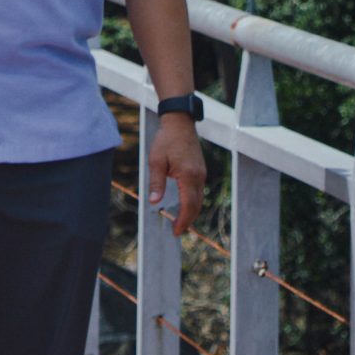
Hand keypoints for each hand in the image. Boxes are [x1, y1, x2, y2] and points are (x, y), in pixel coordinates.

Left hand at [146, 109, 208, 236]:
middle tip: (177, 231)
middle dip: (187, 220)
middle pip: (196, 206)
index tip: (176, 231)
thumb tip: (153, 202)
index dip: (182, 220)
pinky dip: (192, 202)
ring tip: (179, 222)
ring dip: (190, 212)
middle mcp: (199, 177)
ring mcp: (202, 174)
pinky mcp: (201, 171)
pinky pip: (198, 192)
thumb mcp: (156, 161)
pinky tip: (184, 206)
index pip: (188, 205)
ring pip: (199, 199)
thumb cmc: (166, 140)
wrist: (180, 123)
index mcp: (188, 176)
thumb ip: (156, 182)